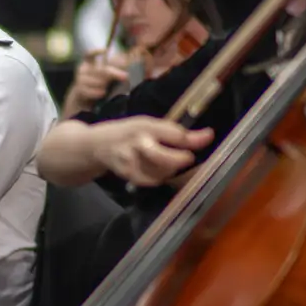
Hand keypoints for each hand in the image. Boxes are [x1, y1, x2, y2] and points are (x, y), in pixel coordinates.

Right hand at [64, 52, 131, 114]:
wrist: (82, 100)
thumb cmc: (95, 86)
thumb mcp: (103, 77)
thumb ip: (112, 71)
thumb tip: (125, 66)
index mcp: (88, 64)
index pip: (89, 55)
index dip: (96, 52)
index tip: (105, 50)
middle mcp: (82, 70)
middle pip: (99, 70)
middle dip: (113, 73)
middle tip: (125, 76)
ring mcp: (79, 80)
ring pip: (94, 80)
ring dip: (102, 84)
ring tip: (107, 88)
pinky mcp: (79, 90)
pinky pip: (87, 90)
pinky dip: (95, 92)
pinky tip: (102, 93)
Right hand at [93, 117, 213, 185]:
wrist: (96, 145)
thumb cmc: (128, 132)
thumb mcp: (148, 125)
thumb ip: (174, 132)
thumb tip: (207, 135)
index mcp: (146, 125)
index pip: (175, 134)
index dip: (195, 138)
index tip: (209, 135)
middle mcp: (138, 143)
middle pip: (168, 159)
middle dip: (182, 159)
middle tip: (187, 157)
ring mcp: (132, 161)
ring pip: (163, 172)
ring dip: (172, 169)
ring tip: (170, 161)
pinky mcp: (128, 174)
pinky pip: (153, 181)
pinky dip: (160, 177)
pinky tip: (157, 170)